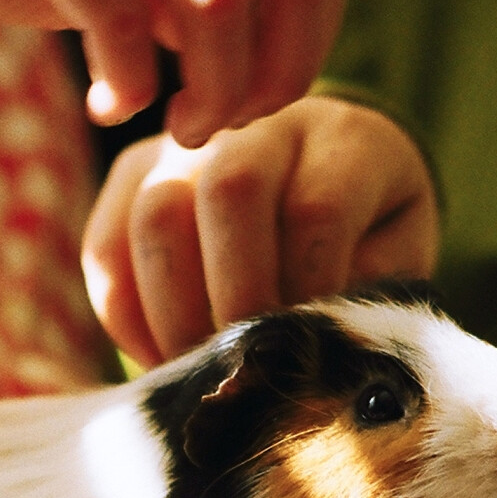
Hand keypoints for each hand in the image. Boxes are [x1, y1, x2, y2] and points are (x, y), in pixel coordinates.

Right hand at [0, 0, 345, 144]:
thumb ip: (218, 8)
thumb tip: (284, 70)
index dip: (310, 44)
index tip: (267, 95)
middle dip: (274, 78)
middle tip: (228, 123)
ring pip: (221, 13)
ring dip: (216, 94)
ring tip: (180, 129)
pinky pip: (127, 30)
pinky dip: (129, 86)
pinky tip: (106, 108)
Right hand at [83, 94, 438, 363]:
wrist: (328, 192)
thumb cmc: (366, 245)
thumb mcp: (392, 266)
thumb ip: (363, 296)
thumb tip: (310, 353)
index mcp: (345, 140)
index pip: (316, 208)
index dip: (306, 290)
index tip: (306, 349)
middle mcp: (259, 124)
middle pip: (230, 192)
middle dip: (235, 299)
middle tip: (247, 368)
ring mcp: (185, 143)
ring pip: (155, 215)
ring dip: (174, 314)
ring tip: (200, 372)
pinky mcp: (130, 173)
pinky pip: (105, 247)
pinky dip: (126, 317)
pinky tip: (160, 358)